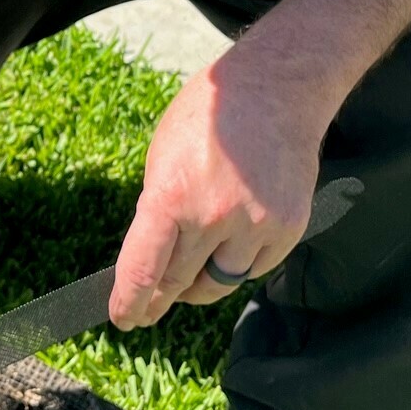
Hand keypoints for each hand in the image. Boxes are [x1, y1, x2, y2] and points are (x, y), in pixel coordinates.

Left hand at [109, 44, 334, 329]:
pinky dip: (237, 265)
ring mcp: (255, 226)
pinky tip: (230, 247)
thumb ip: (158, 211)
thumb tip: (153, 259)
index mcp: (171, 197)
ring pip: (218, 282)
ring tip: (186, 280)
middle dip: (159, 300)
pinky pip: (254, 269)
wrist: (276, 90)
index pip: (143, 270)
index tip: (123, 319)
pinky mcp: (287, 230)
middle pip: (178, 282)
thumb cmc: (209, 118)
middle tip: (146, 311)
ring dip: (198, 285)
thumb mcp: (161, 157)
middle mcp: (213, 217)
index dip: (129, 303)